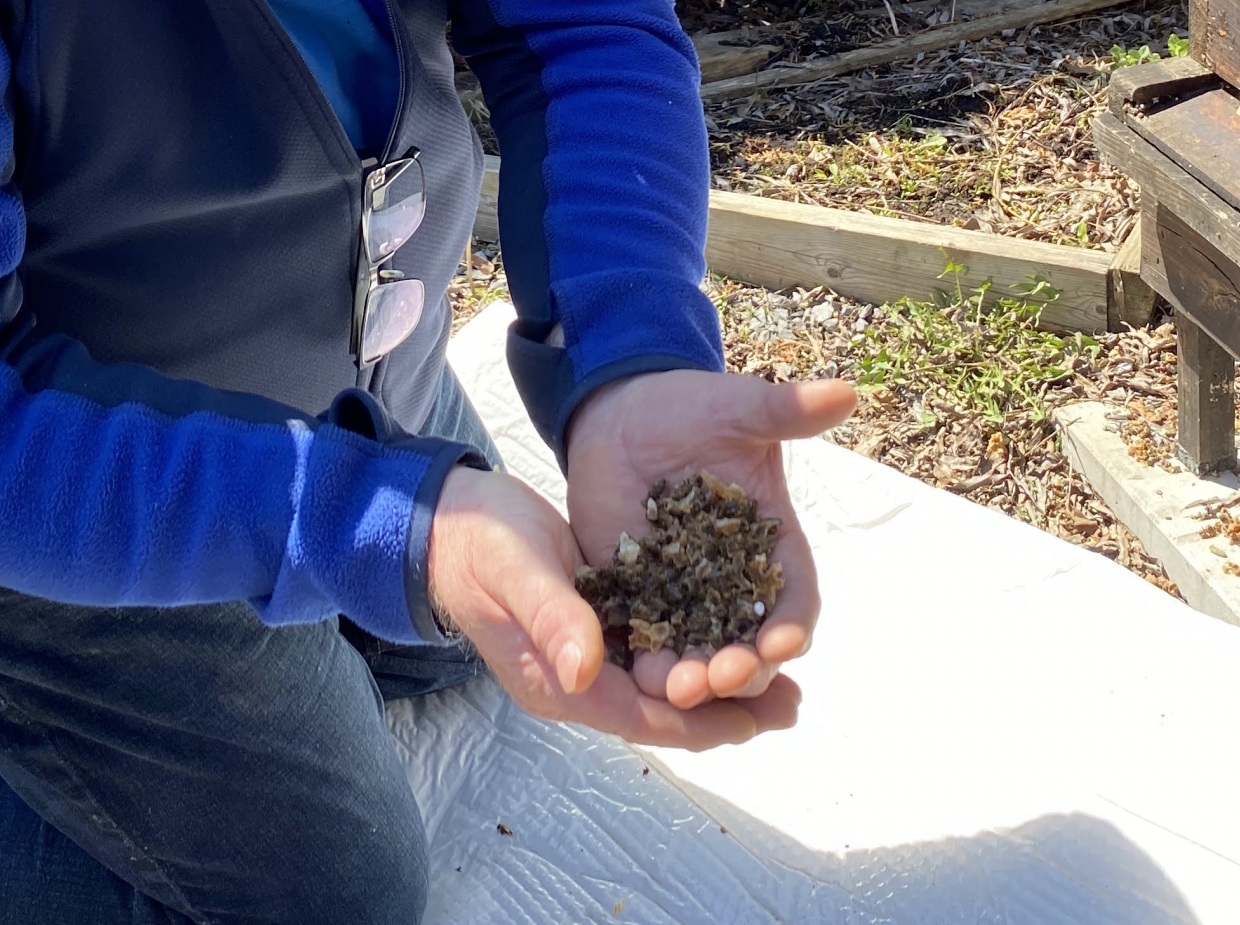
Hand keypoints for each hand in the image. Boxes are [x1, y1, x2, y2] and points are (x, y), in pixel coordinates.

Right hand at [425, 465, 797, 749]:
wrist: (447, 520)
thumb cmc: (477, 541)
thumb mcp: (515, 568)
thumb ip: (551, 614)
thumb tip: (584, 670)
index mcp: (558, 681)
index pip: (643, 715)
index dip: (702, 720)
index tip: (758, 718)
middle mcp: (577, 679)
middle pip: (664, 710)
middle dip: (728, 711)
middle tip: (792, 703)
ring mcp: (587, 654)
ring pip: (665, 684)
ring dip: (720, 683)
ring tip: (782, 675)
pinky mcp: (596, 623)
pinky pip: (656, 650)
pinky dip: (697, 647)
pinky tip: (735, 632)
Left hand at [565, 367, 854, 711]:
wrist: (623, 412)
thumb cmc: (692, 408)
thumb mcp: (739, 407)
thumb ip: (787, 412)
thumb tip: (845, 393)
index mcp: (773, 545)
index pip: (794, 600)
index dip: (791, 626)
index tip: (781, 644)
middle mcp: (734, 583)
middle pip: (752, 645)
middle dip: (745, 668)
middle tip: (723, 677)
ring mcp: (685, 595)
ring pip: (701, 656)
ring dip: (696, 681)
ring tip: (679, 690)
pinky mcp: (637, 595)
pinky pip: (647, 641)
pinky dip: (647, 664)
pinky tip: (639, 677)